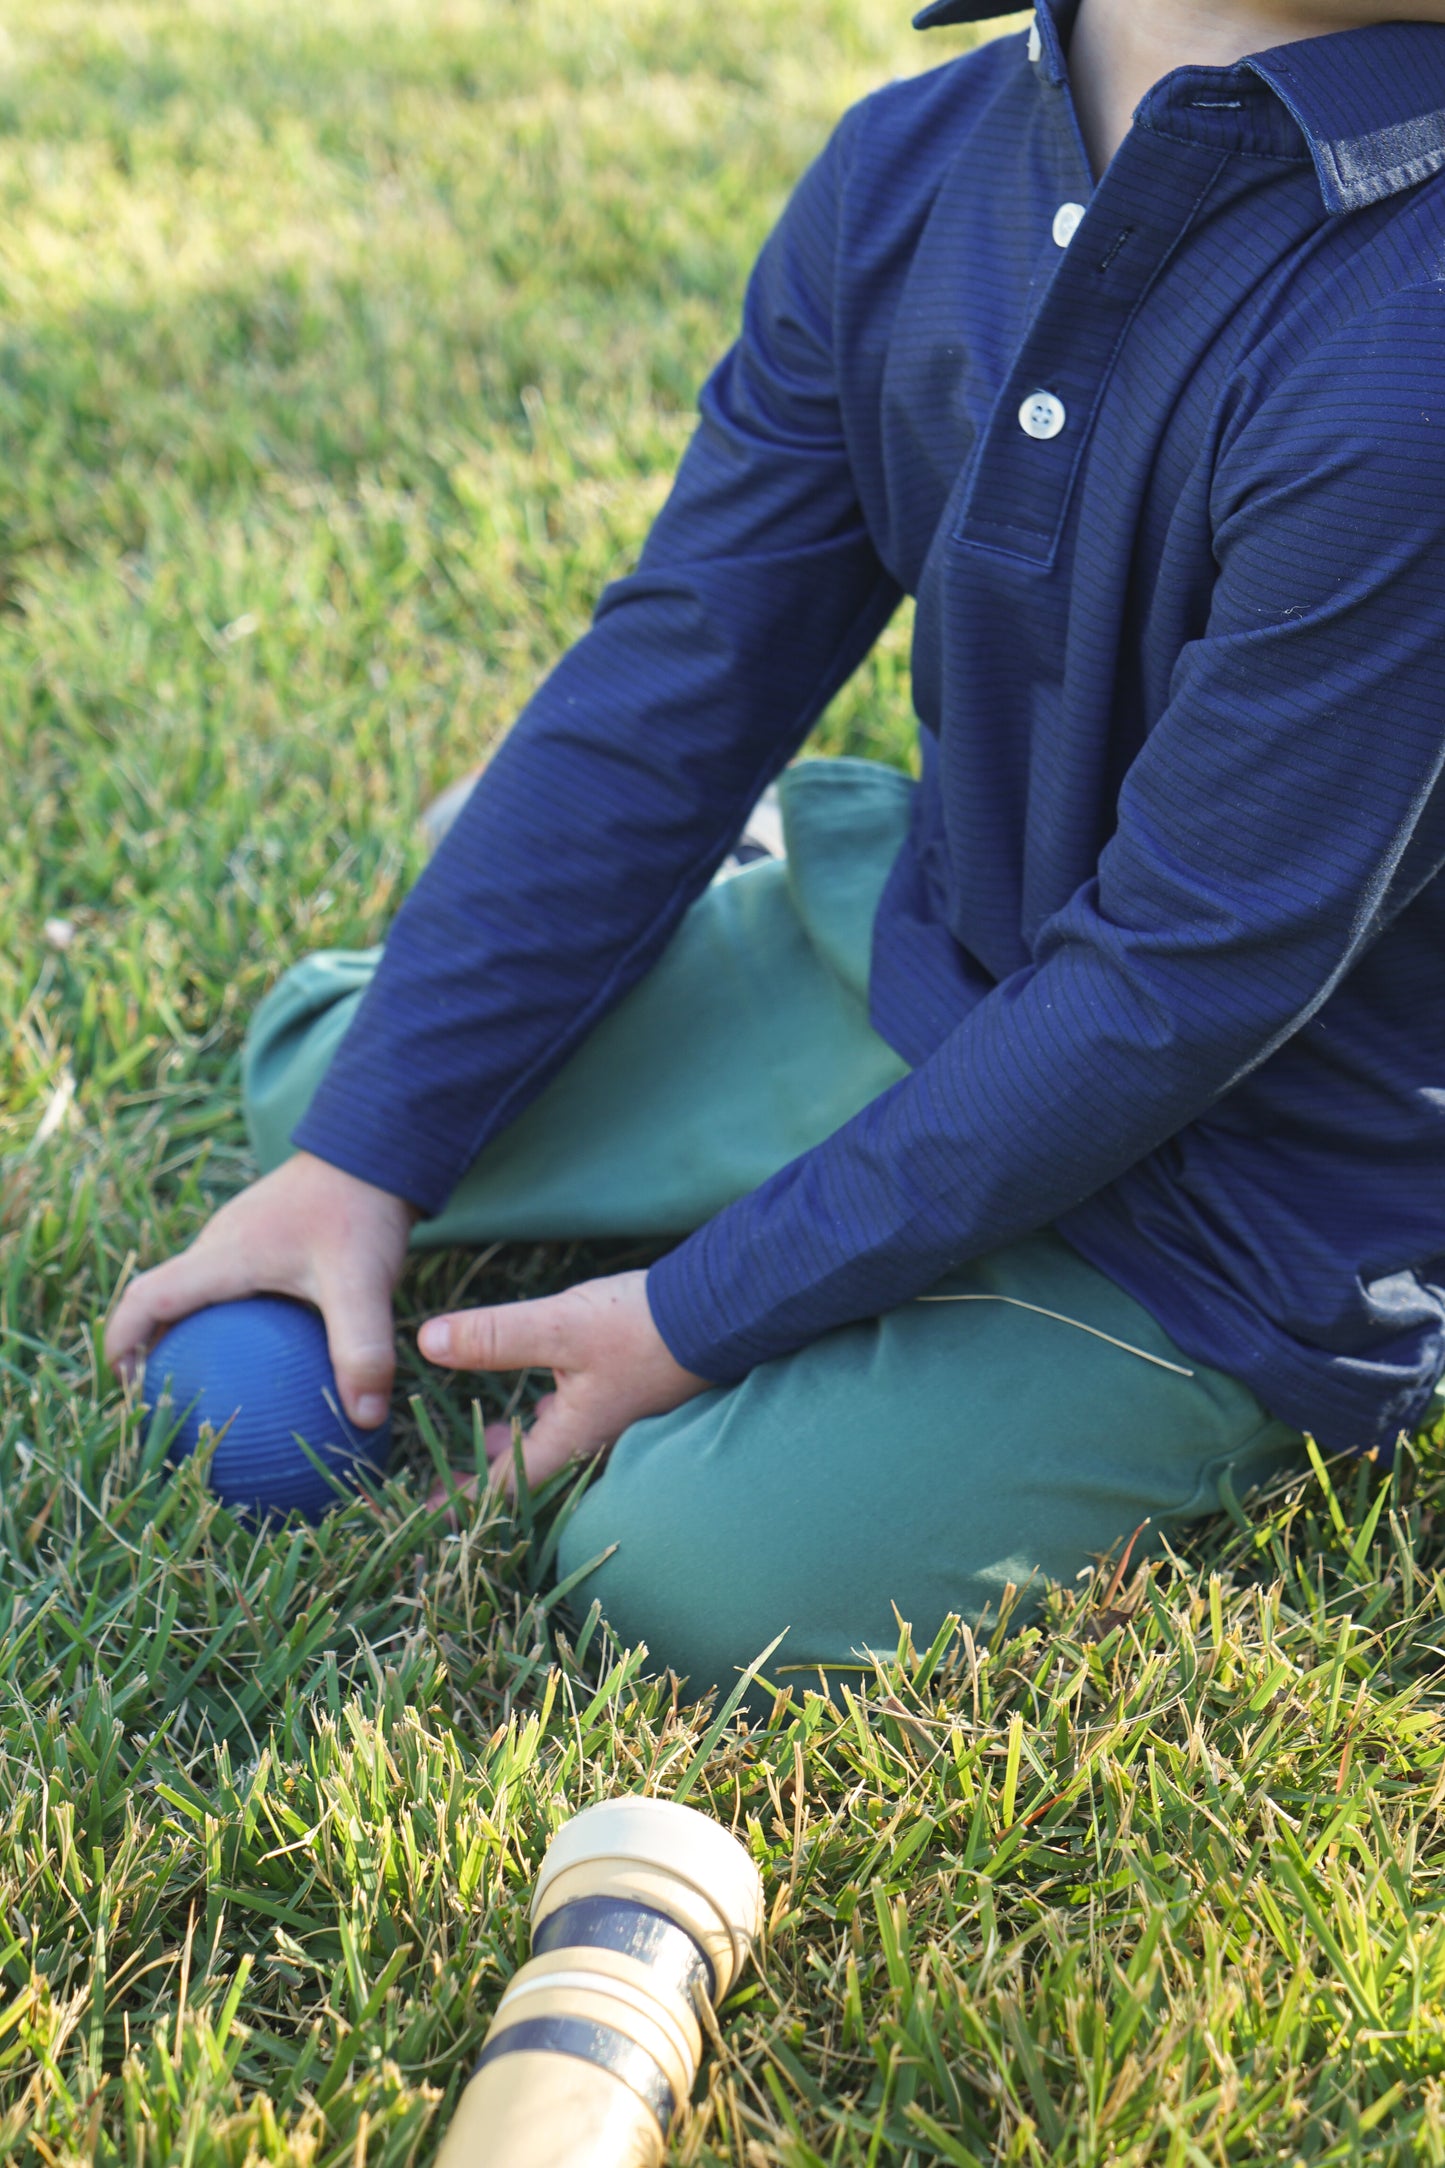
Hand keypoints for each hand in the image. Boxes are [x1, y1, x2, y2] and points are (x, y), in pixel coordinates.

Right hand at [104, 1152, 417, 1427]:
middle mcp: (221, 1245)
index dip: (121, 1343)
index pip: (145, 1299)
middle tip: (169, 1399)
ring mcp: (245, 1236)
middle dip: (154, 1348)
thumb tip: (366, 1419)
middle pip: (165, 1300)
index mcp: (221, 1256)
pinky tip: (278, 1355)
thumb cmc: (361, 1207)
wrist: (381, 1144)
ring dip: (194, 1333)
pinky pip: (237, 1285)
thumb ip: (361, 1349)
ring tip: (217, 1385)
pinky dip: (236, 1321)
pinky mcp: (272, 1235)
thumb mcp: (362, 1283)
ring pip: (201, 1292)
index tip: (125, 1388)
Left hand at [418, 1270, 708, 1492]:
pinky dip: (543, 1424)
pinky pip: (572, 1430)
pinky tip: (538, 1405)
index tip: (423, 1514)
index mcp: (571, 1441)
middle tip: (442, 1481)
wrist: (720, 1312)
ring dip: (513, 1447)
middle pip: (526, 1476)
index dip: (458, 1501)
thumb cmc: (642, 1325)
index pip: (502, 1485)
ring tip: (484, 1438)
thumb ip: (494, 1336)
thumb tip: (428, 1341)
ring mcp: (613, 1428)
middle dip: (483, 1475)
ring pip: (551, 1451)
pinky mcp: (625, 1405)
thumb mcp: (560, 1325)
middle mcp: (592, 1446)